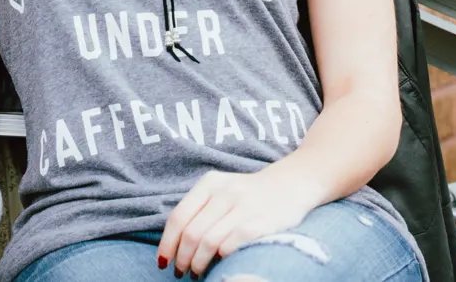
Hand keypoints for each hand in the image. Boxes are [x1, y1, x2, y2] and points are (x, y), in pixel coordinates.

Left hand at [158, 169, 319, 277]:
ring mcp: (244, 206)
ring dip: (198, 263)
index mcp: (210, 183)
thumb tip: (173, 244)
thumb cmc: (249, 193)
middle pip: (191, 233)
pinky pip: (231, 245)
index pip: (178, 217)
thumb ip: (199, 209)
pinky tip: (219, 263)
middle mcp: (225, 192)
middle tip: (181, 272)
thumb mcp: (222, 190)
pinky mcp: (261, 222)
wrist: (292, 184)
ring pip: (208, 242)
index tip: (163, 262)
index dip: (167, 243)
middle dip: (182, 258)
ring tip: (196, 272)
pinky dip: (220, 258)